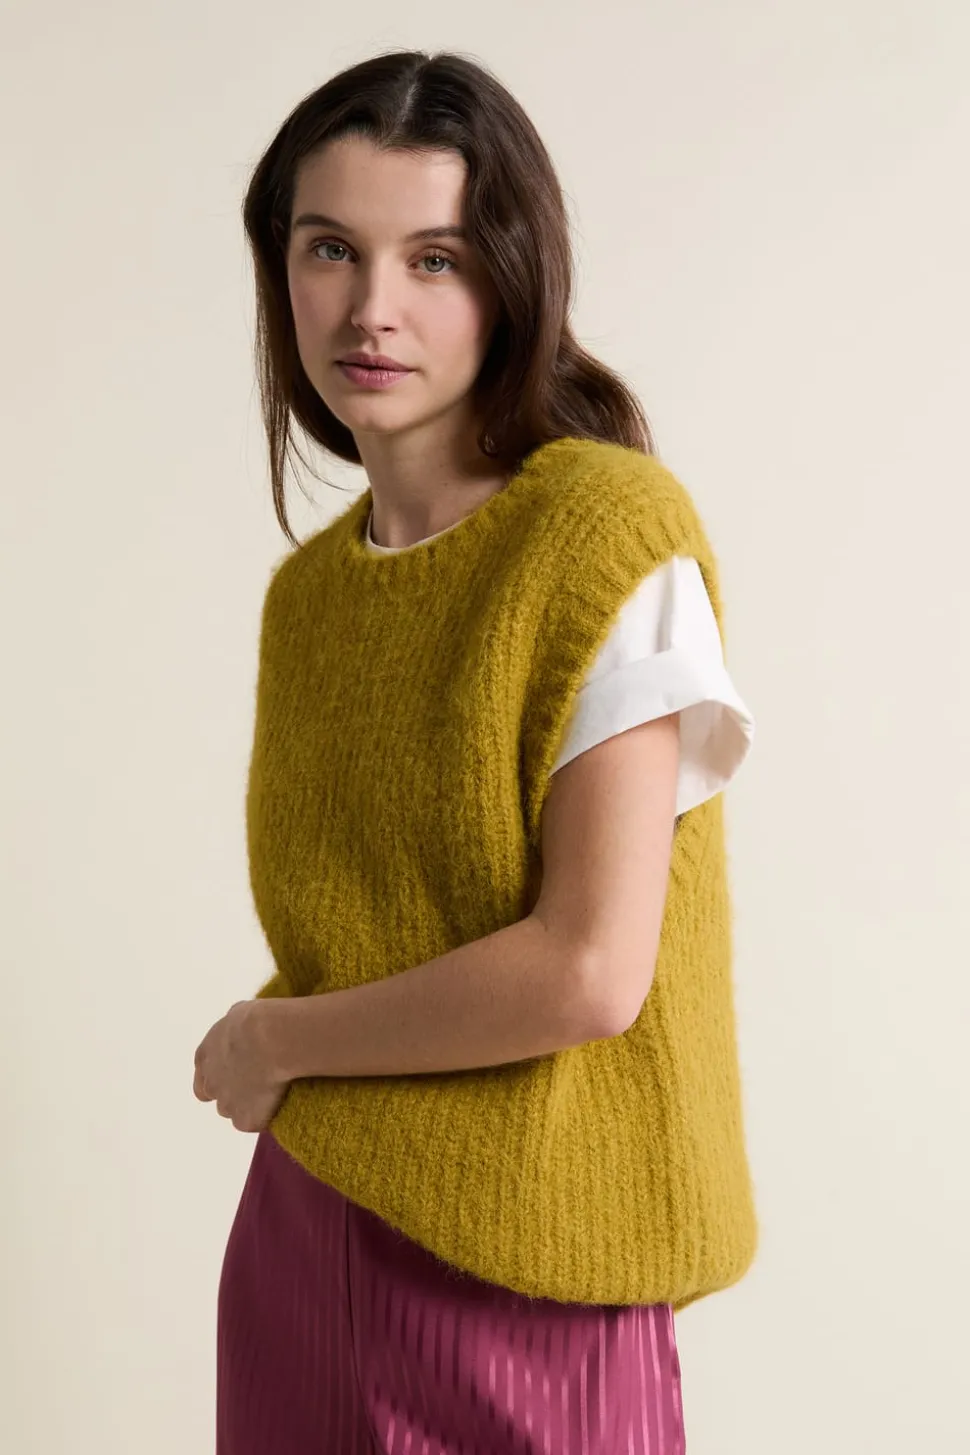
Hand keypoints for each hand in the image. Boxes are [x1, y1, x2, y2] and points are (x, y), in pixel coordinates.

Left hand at [193, 999, 288, 1132]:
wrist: (272, 1039)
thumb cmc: (257, 1019)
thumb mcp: (239, 1013)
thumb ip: (232, 1028)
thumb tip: (238, 1028)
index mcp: (204, 1057)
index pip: (202, 1077)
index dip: (218, 1076)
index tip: (236, 1072)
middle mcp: (210, 1083)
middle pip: (215, 1096)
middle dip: (230, 1092)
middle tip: (254, 1082)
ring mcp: (226, 1105)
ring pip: (234, 1110)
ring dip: (247, 1104)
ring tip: (272, 1089)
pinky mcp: (245, 1121)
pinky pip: (254, 1122)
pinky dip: (265, 1115)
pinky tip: (279, 1100)